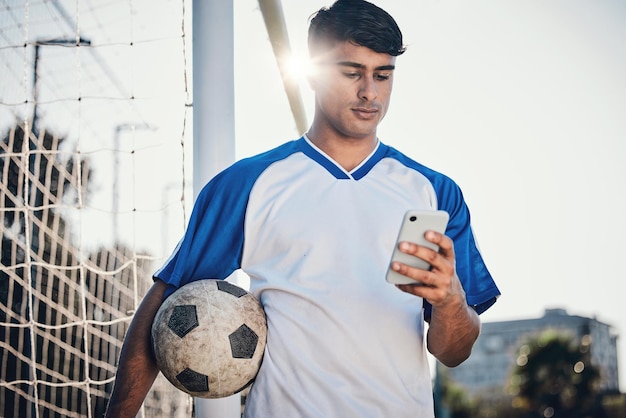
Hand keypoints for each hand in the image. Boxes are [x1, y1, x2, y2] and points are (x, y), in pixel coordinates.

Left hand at [391, 231, 478, 365]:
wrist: (451, 296)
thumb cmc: (439, 272)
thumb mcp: (439, 261)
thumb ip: (427, 252)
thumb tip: (405, 247)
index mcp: (449, 257)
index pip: (447, 244)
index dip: (438, 238)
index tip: (426, 232)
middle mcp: (448, 269)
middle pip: (433, 258)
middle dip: (416, 250)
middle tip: (401, 245)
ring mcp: (443, 284)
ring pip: (424, 276)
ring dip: (408, 270)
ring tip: (394, 264)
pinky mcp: (436, 296)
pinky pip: (419, 291)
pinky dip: (406, 286)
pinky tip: (396, 282)